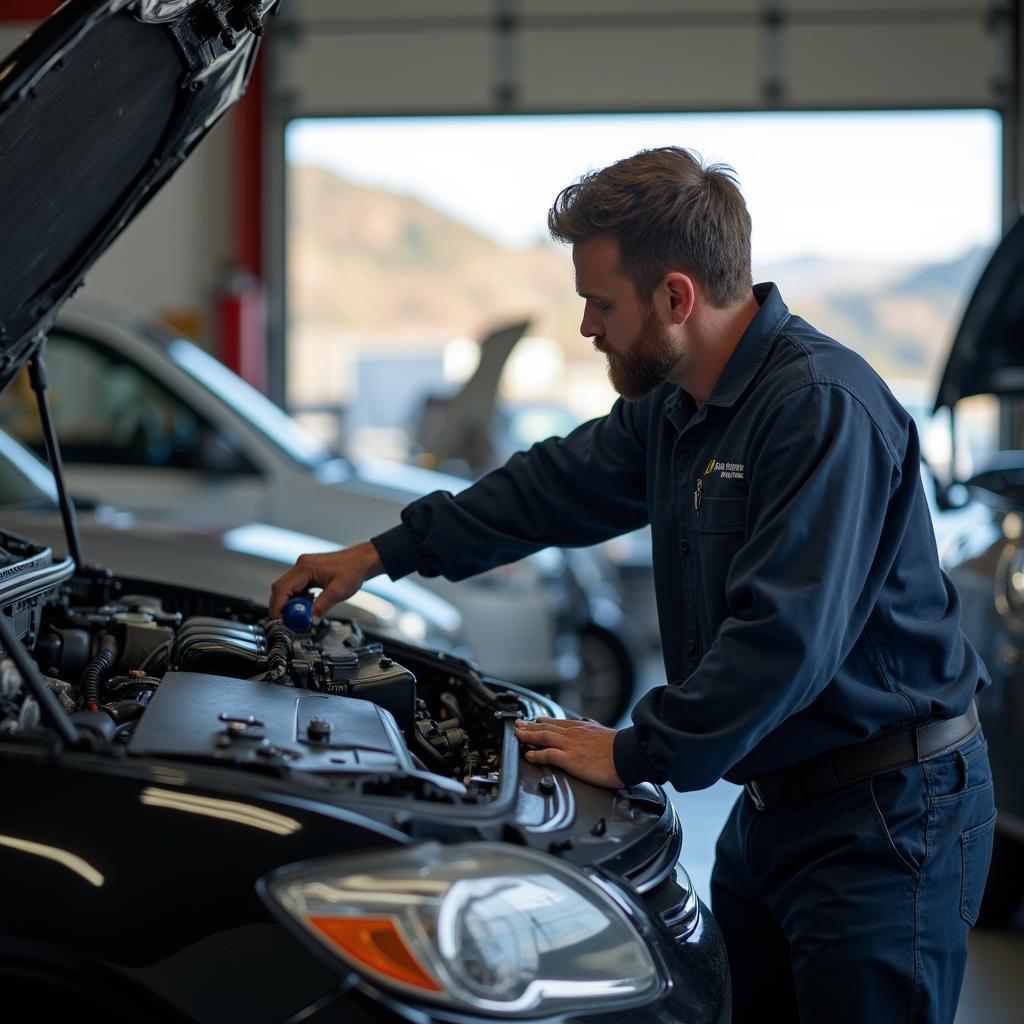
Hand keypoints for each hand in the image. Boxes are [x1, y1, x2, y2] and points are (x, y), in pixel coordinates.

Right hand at [268, 541, 383, 621]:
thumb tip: (310, 620)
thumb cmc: (353, 570)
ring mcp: (302, 568)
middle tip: (290, 622)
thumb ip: (322, 607)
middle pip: (280, 589)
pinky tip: (307, 606)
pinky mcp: (306, 573)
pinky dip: (298, 600)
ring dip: (290, 605)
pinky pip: (295, 588)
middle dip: (282, 608)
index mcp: (305, 567)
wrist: (361, 561)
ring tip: (301, 616)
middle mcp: (301, 566)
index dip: (278, 608)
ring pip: (286, 590)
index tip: (281, 621)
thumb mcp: (338, 592)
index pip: (281, 589)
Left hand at [513, 717, 623, 788]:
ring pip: (542, 737)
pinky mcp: (570, 759)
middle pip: (545, 727)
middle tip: (518, 725)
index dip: (543, 722)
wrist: (628, 754)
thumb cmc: (621, 749)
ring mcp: (570, 746)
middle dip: (529, 726)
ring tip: (517, 736)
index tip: (534, 721)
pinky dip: (536, 754)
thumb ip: (595, 736)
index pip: (557, 723)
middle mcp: (573, 734)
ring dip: (527, 736)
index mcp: (581, 728)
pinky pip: (547, 755)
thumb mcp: (605, 736)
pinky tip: (528, 755)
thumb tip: (595, 738)